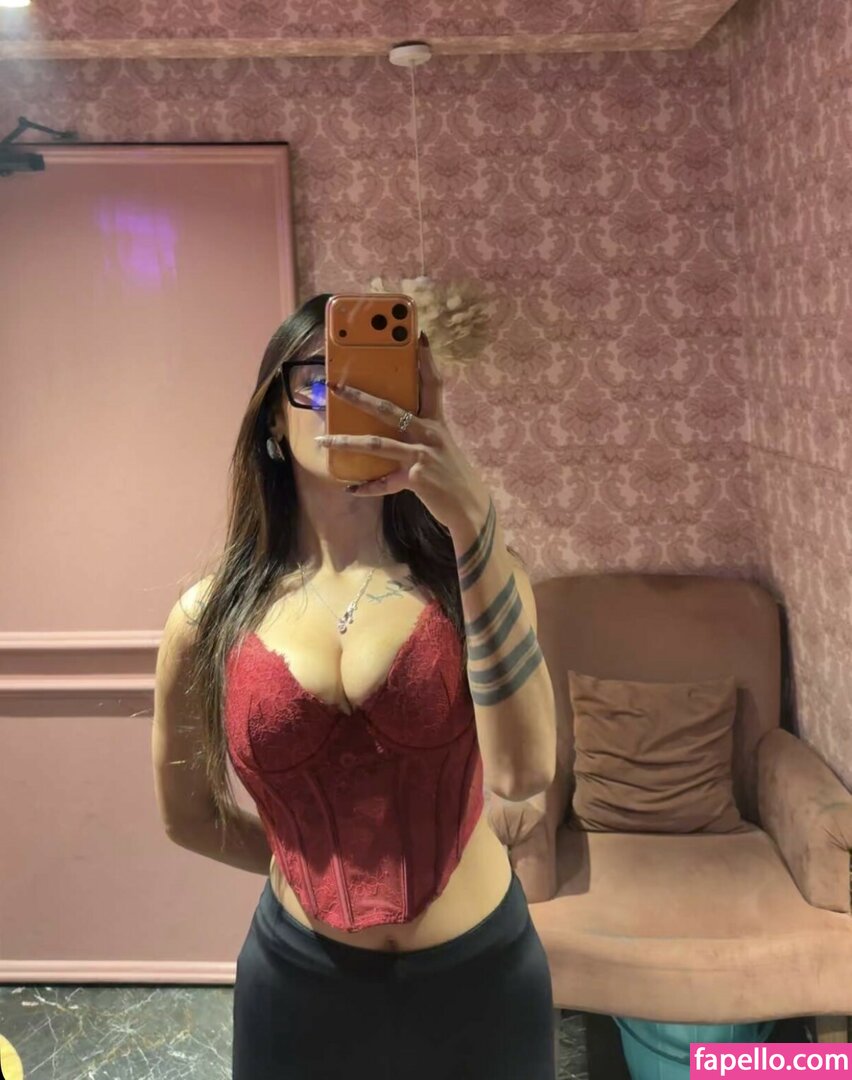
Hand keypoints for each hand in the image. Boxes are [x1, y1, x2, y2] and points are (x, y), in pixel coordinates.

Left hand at [314, 333, 486, 531]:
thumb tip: (394, 423)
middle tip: (336, 387)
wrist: (470, 506)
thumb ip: (421, 433)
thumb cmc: (452, 475)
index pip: (433, 384)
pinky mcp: (416, 479)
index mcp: (437, 423)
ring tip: (323, 441)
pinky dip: (367, 487)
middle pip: (391, 409)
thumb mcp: (441, 447)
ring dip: (347, 442)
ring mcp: (422, 456)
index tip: (418, 337)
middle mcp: (430, 434)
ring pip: (378, 444)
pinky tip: (350, 487)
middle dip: (360, 397)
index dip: (427, 360)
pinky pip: (385, 482)